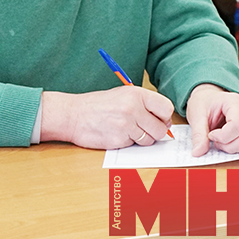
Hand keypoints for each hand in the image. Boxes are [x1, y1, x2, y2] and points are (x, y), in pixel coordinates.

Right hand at [40, 87, 173, 148]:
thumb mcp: (122, 95)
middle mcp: (133, 108)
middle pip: (161, 128)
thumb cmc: (97, 105)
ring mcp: (126, 125)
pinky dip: (128, 142)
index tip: (157, 119)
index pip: (166, 107)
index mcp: (135, 94)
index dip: (164, 117)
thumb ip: (143, 104)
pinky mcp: (120, 139)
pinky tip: (116, 134)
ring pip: (150, 140)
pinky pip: (135, 145)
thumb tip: (164, 119)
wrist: (72, 115)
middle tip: (141, 127)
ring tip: (126, 130)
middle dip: (154, 131)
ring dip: (141, 138)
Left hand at [186, 83, 238, 155]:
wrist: (210, 99)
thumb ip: (198, 135)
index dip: (224, 136)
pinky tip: (236, 143)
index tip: (211, 136)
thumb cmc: (205, 104)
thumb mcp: (196, 116)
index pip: (238, 124)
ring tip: (226, 142)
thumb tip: (198, 152)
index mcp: (234, 101)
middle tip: (217, 142)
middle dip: (230, 145)